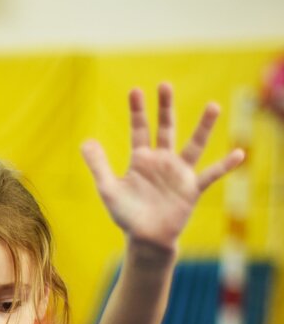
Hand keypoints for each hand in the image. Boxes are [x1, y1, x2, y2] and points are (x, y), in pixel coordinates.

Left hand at [81, 83, 244, 253]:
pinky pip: (211, 174)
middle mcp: (162, 161)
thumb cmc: (127, 214)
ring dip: (203, 127)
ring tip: (213, 106)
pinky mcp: (192, 188)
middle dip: (165, 108)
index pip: (139, 130)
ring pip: (193, 145)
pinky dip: (224, 165)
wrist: (145, 238)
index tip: (135, 90)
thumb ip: (98, 166)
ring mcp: (179, 173)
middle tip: (165, 85)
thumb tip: (86, 141)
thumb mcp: (108, 189)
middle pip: (166, 129)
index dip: (137, 111)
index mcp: (141, 160)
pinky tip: (239, 154)